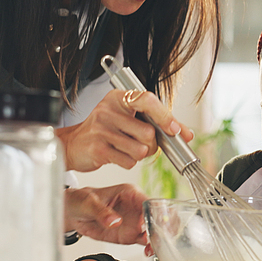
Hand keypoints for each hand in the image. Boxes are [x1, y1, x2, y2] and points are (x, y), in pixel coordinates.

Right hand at [56, 89, 193, 171]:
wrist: (74, 144)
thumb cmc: (106, 130)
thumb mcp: (129, 118)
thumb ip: (159, 123)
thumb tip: (187, 135)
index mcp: (119, 98)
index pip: (147, 100)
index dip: (165, 116)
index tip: (175, 129)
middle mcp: (108, 110)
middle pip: (148, 132)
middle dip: (151, 144)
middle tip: (140, 143)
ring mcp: (101, 129)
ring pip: (140, 150)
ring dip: (138, 154)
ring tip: (125, 148)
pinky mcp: (97, 149)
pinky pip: (128, 162)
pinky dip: (127, 162)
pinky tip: (116, 155)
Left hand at [65, 184, 148, 244]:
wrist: (72, 213)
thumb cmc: (81, 200)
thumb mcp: (88, 203)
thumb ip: (102, 212)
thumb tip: (115, 221)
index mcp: (130, 193)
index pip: (148, 202)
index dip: (153, 213)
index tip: (150, 224)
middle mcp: (136, 207)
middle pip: (156, 217)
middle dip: (160, 228)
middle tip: (156, 238)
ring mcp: (134, 222)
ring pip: (153, 231)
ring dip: (156, 240)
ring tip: (152, 248)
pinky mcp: (130, 235)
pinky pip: (144, 241)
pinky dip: (149, 247)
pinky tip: (148, 251)